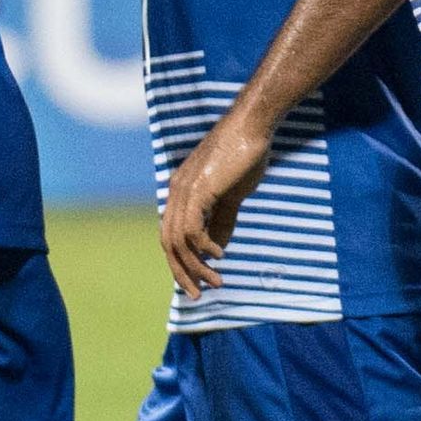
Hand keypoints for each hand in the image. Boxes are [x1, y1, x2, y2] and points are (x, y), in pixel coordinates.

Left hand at [156, 105, 275, 298]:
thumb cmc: (244, 155)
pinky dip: (203, 247)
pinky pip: (191, 229)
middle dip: (182, 272)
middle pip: (168, 243)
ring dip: (196, 266)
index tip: (196, 281)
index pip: (170, 235)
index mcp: (180, 192)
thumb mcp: (232, 195)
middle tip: (200, 293)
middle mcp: (176, 192)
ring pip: (178, 241)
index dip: (180, 261)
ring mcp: (184, 191)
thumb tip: (216, 248)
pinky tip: (219, 255)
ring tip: (215, 281)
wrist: (252, 126)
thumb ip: (222, 219)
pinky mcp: (198, 190)